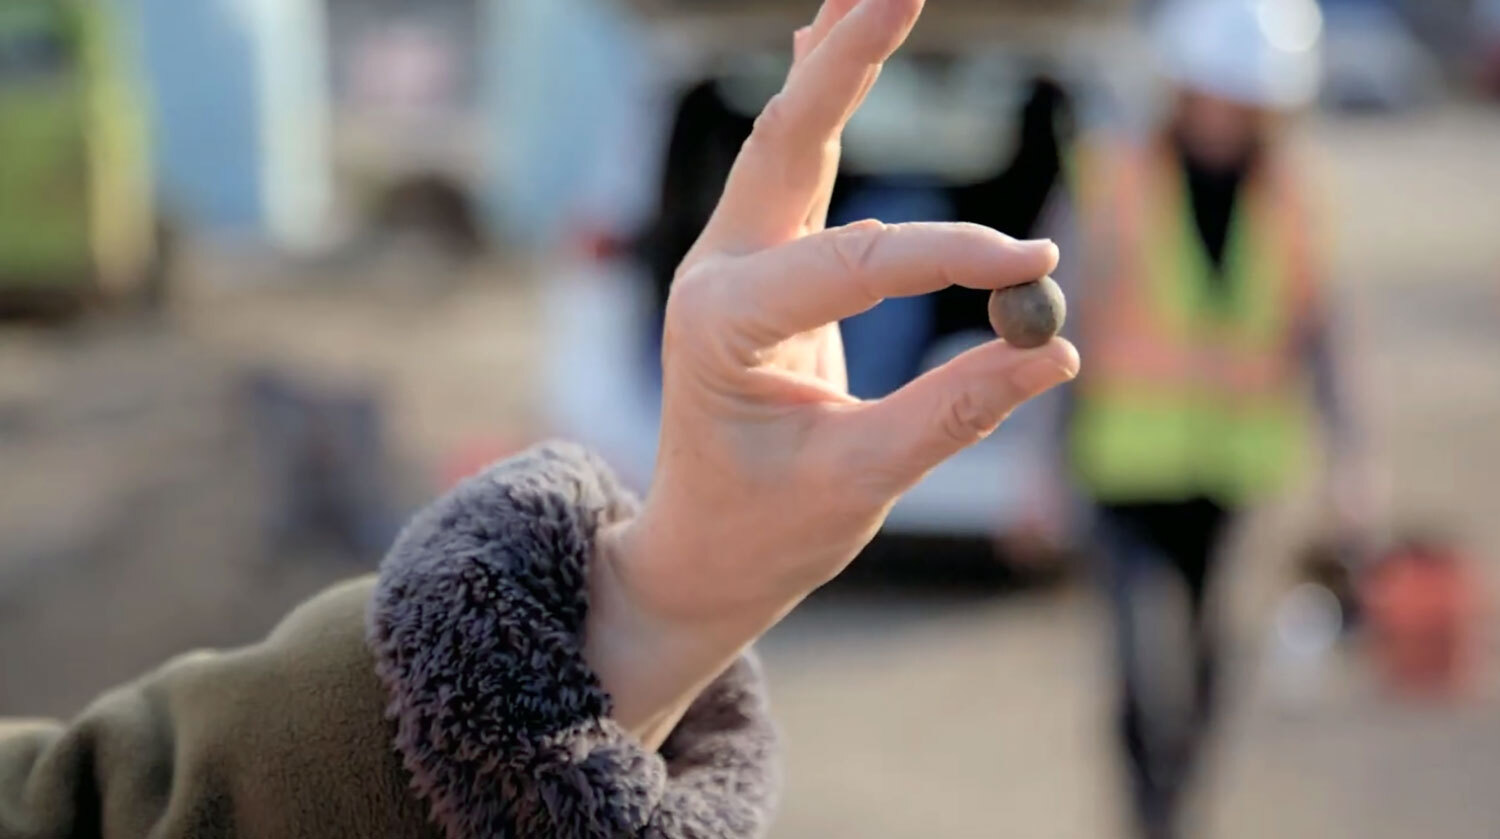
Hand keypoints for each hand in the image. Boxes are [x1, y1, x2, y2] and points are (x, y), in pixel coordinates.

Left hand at [585, 0, 1078, 741]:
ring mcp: (731, 261)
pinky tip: (830, 41)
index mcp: (723, 323)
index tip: (1038, 267)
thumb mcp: (860, 482)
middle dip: (847, 60)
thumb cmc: (766, 528)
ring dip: (832, 62)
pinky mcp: (760, 265)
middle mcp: (716, 273)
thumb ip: (952, 413)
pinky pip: (795, 167)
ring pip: (787, 138)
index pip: (860, 261)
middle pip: (788, 141)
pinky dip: (821, 101)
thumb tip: (1054, 354)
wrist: (702, 549)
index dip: (956, 258)